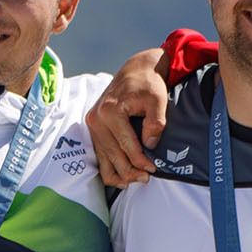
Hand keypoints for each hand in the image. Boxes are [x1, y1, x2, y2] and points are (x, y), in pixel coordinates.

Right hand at [88, 48, 168, 185]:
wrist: (136, 70)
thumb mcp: (158, 100)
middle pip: (113, 153)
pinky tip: (120, 177)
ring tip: (135, 181)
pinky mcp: (93, 126)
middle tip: (146, 179)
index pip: (126, 144)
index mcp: (110, 111)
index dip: (140, 160)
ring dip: (119, 172)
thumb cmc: (148, 84)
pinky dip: (108, 166)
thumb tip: (150, 145)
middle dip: (129, 170)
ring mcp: (92, 123)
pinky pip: (99, 152)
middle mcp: (96, 118)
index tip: (152, 169)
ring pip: (103, 156)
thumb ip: (155, 122)